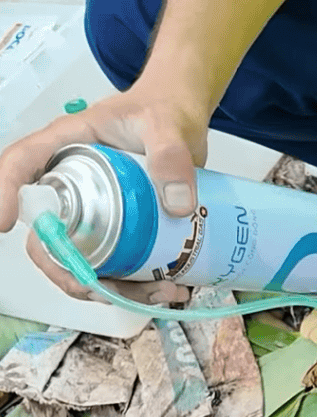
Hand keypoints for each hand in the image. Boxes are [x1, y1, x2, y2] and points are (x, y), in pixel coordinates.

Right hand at [0, 84, 209, 304]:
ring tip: (161, 292)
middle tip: (104, 290)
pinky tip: (171, 289)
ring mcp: (96, 211)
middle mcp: (73, 183)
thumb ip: (172, 154)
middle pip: (50, 235)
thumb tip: (178, 204)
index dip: (5, 193)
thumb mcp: (167, 125)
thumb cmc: (164, 110)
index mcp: (67, 146)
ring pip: (87, 260)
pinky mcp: (121, 229)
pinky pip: (119, 266)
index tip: (4, 223)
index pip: (21, 165)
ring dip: (117, 289)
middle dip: (72, 272)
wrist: (185, 122)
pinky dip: (140, 287)